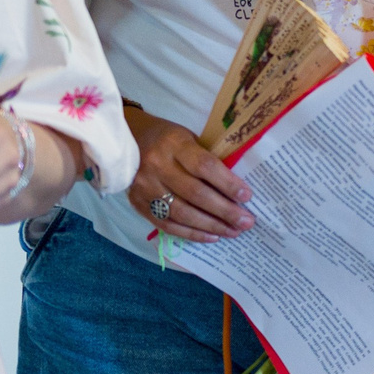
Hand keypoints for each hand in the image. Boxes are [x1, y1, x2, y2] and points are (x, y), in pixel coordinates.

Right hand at [125, 108, 254, 242]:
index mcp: (174, 144)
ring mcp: (145, 187)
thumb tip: (236, 187)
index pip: (204, 166)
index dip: (227, 183)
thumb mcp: (189, 137)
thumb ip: (207, 158)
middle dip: (224, 211)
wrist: (125, 141)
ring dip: (211, 226)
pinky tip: (211, 236)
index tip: (247, 196)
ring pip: (182, 213)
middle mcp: (157, 166)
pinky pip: (167, 224)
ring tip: (234, 232)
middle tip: (246, 222)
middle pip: (195, 193)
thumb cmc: (167, 138)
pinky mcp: (137, 203)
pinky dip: (191, 233)